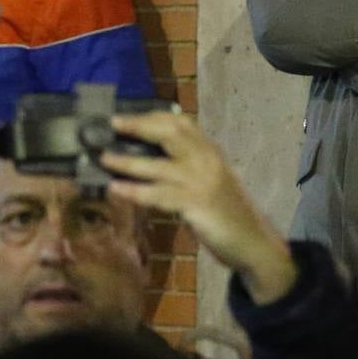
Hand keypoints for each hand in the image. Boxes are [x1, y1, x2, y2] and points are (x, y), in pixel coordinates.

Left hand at [99, 111, 297, 304]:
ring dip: (127, 161)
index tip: (128, 115)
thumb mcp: (212, 182)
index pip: (183, 123)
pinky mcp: (196, 205)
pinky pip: (158, 195)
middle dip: (139, 126)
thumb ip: (191, 167)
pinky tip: (116, 190)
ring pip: (158, 165)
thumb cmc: (230, 214)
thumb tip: (153, 158)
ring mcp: (202, 181)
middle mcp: (208, 160)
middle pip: (171, 133)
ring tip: (103, 159)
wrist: (254, 243)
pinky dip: (135, 191)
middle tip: (112, 124)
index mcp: (212, 152)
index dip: (153, 116)